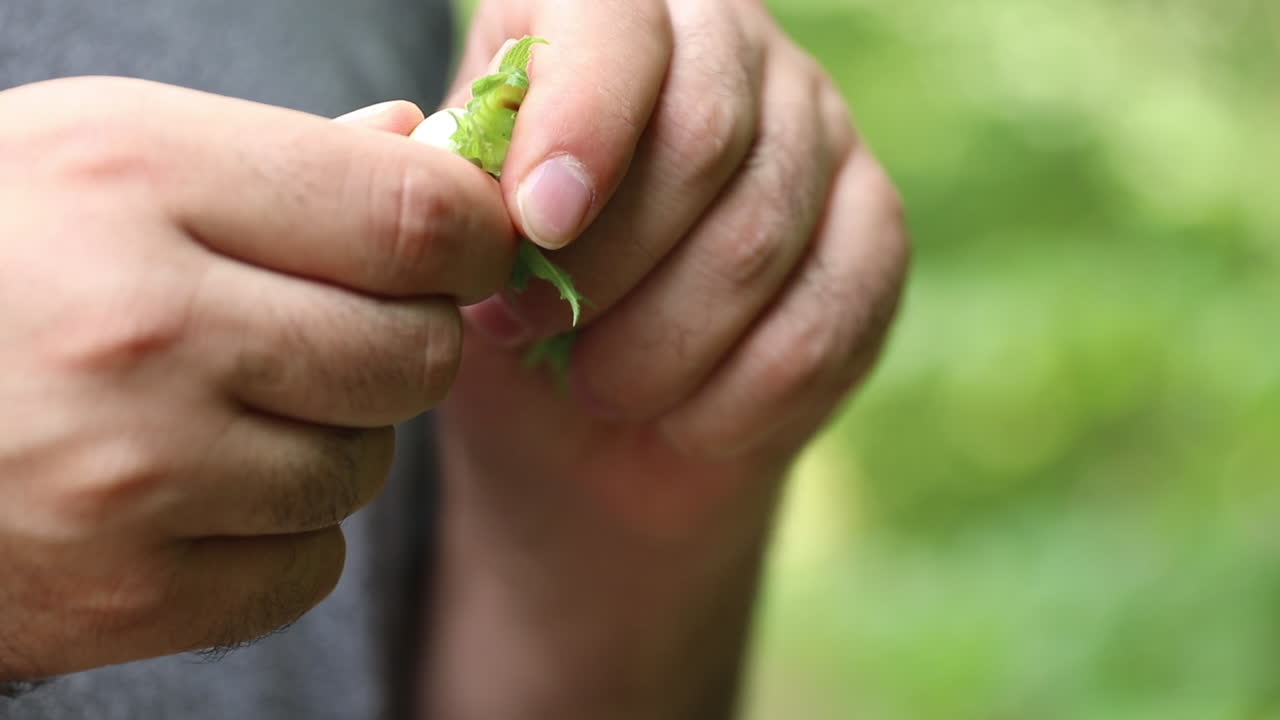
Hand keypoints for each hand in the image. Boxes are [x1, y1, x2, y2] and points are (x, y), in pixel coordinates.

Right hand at [0, 78, 514, 680]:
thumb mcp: (97, 153)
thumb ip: (274, 156)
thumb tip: (420, 145)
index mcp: (139, 178)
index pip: (414, 217)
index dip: (473, 234)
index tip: (464, 245)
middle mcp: (142, 327)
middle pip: (416, 353)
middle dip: (407, 338)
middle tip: (340, 327)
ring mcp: (135, 476)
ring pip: (365, 467)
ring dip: (336, 438)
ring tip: (235, 405)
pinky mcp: (126, 594)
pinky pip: (308, 565)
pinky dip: (282, 534)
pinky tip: (202, 491)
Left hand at [427, 1, 907, 716]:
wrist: (592, 431)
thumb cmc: (507, 314)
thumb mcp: (454, 251)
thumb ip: (458, 193)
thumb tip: (486, 178)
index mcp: (609, 21)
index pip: (618, 15)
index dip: (582, 117)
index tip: (535, 225)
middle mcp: (729, 50)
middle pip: (704, 133)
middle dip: (605, 263)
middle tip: (532, 332)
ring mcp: (818, 135)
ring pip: (758, 239)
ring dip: (658, 346)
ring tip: (595, 386)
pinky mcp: (873, 234)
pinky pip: (823, 322)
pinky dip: (734, 397)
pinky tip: (682, 419)